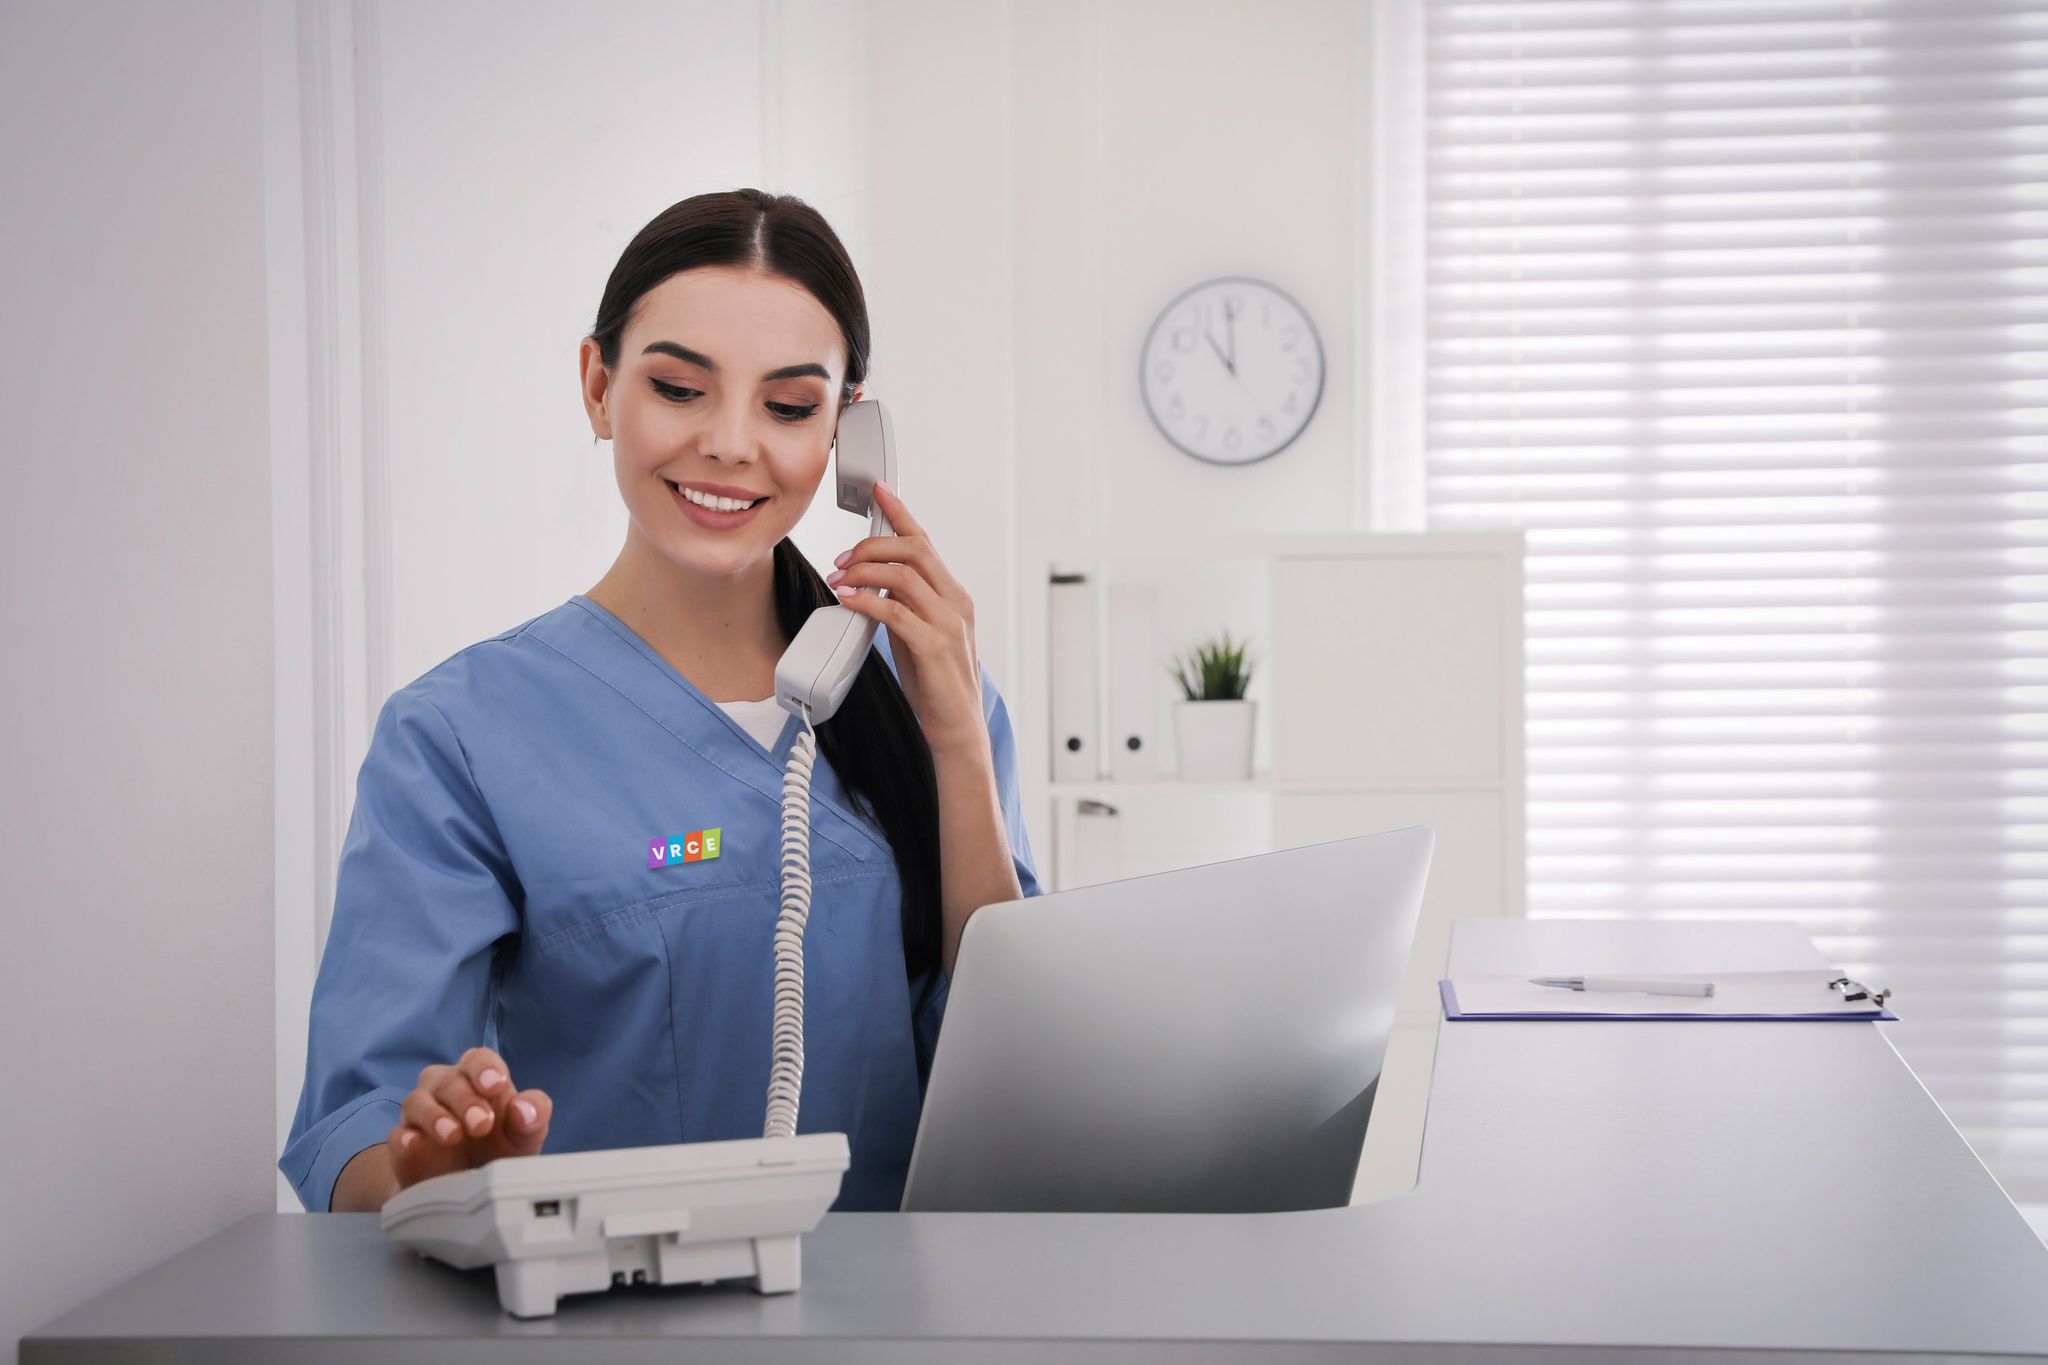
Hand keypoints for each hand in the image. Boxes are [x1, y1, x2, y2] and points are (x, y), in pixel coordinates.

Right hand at [389, 1046, 552, 1191]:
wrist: (468, 1194)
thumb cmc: (499, 1151)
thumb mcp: (525, 1136)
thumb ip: (534, 1116)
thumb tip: (524, 1111)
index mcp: (479, 1082)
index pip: (477, 1059)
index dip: (484, 1067)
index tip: (496, 1085)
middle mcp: (447, 1094)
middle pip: (446, 1080)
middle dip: (465, 1099)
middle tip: (482, 1124)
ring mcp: (421, 1119)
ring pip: (416, 1100)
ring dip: (434, 1115)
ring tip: (453, 1135)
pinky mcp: (403, 1148)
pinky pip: (396, 1135)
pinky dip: (404, 1137)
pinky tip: (414, 1144)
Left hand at [826, 480, 983, 749]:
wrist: (956, 725)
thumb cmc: (935, 682)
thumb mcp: (918, 633)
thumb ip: (902, 605)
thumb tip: (867, 584)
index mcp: (952, 594)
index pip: (925, 542)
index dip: (901, 513)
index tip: (879, 490)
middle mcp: (955, 601)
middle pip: (913, 550)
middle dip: (871, 546)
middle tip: (842, 559)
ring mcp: (949, 622)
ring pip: (905, 575)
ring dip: (865, 572)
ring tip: (840, 579)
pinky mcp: (936, 646)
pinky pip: (897, 611)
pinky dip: (868, 601)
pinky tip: (849, 600)